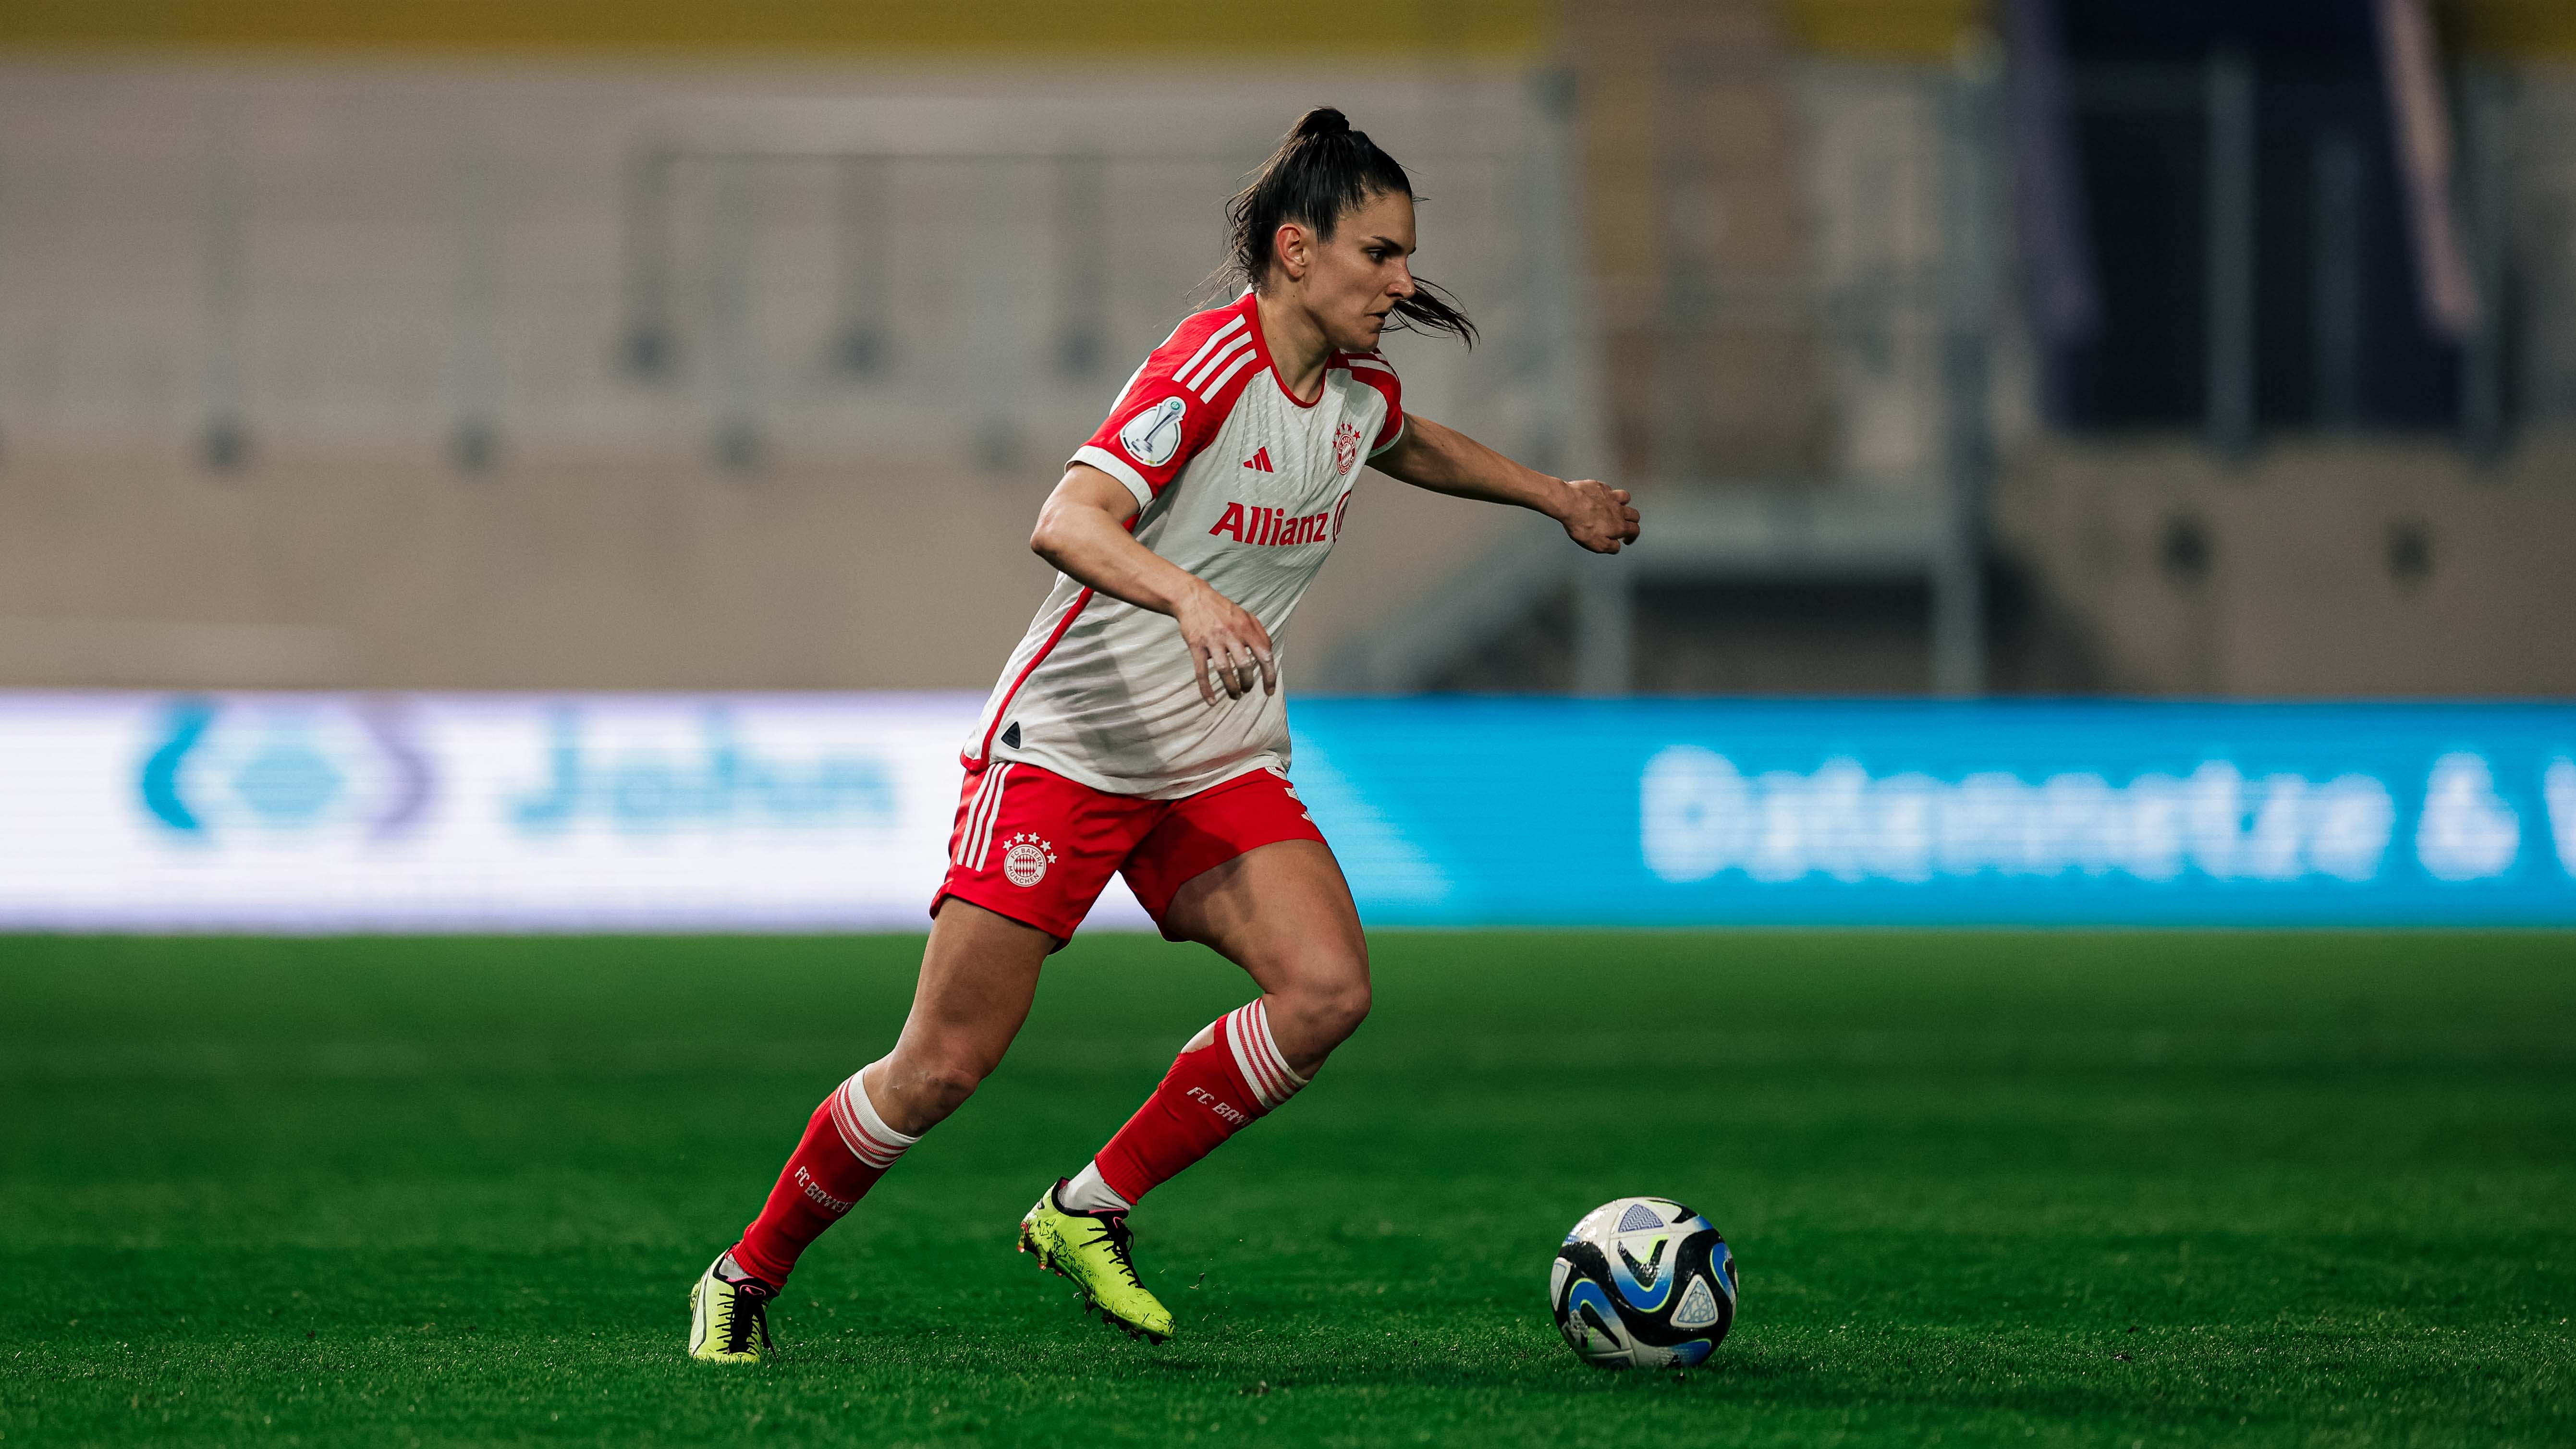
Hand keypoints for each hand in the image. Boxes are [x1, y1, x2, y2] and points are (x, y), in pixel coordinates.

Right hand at [1173, 582, 1276, 704]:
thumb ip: (1260, 634)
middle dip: (1248, 683)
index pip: (1264, 655)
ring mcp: (1213, 640)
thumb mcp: (1246, 616)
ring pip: (1224, 670)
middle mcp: (1231, 633)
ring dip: (1231, 687)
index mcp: (1246, 627)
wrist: (1193, 598)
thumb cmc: (1222, 610)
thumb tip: (1269, 655)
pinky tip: (1211, 700)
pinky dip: (1206, 689)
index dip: (1269, 676)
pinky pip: (1201, 672)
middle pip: (1245, 665)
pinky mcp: (1196, 645)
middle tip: (1246, 689)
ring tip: (1234, 695)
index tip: (1269, 691)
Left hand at [1556, 479, 1640, 552]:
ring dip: (1625, 504)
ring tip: (1618, 508)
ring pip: (1626, 498)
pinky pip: (1610, 489)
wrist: (1568, 503)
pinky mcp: (1600, 487)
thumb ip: (1610, 547)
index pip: (1634, 530)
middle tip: (1626, 524)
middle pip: (1634, 514)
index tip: (1627, 539)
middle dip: (1632, 521)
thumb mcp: (1596, 545)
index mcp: (1619, 525)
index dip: (1632, 536)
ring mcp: (1610, 496)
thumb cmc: (1580, 523)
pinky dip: (1609, 493)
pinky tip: (1602, 497)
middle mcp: (1618, 510)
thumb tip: (1616, 547)